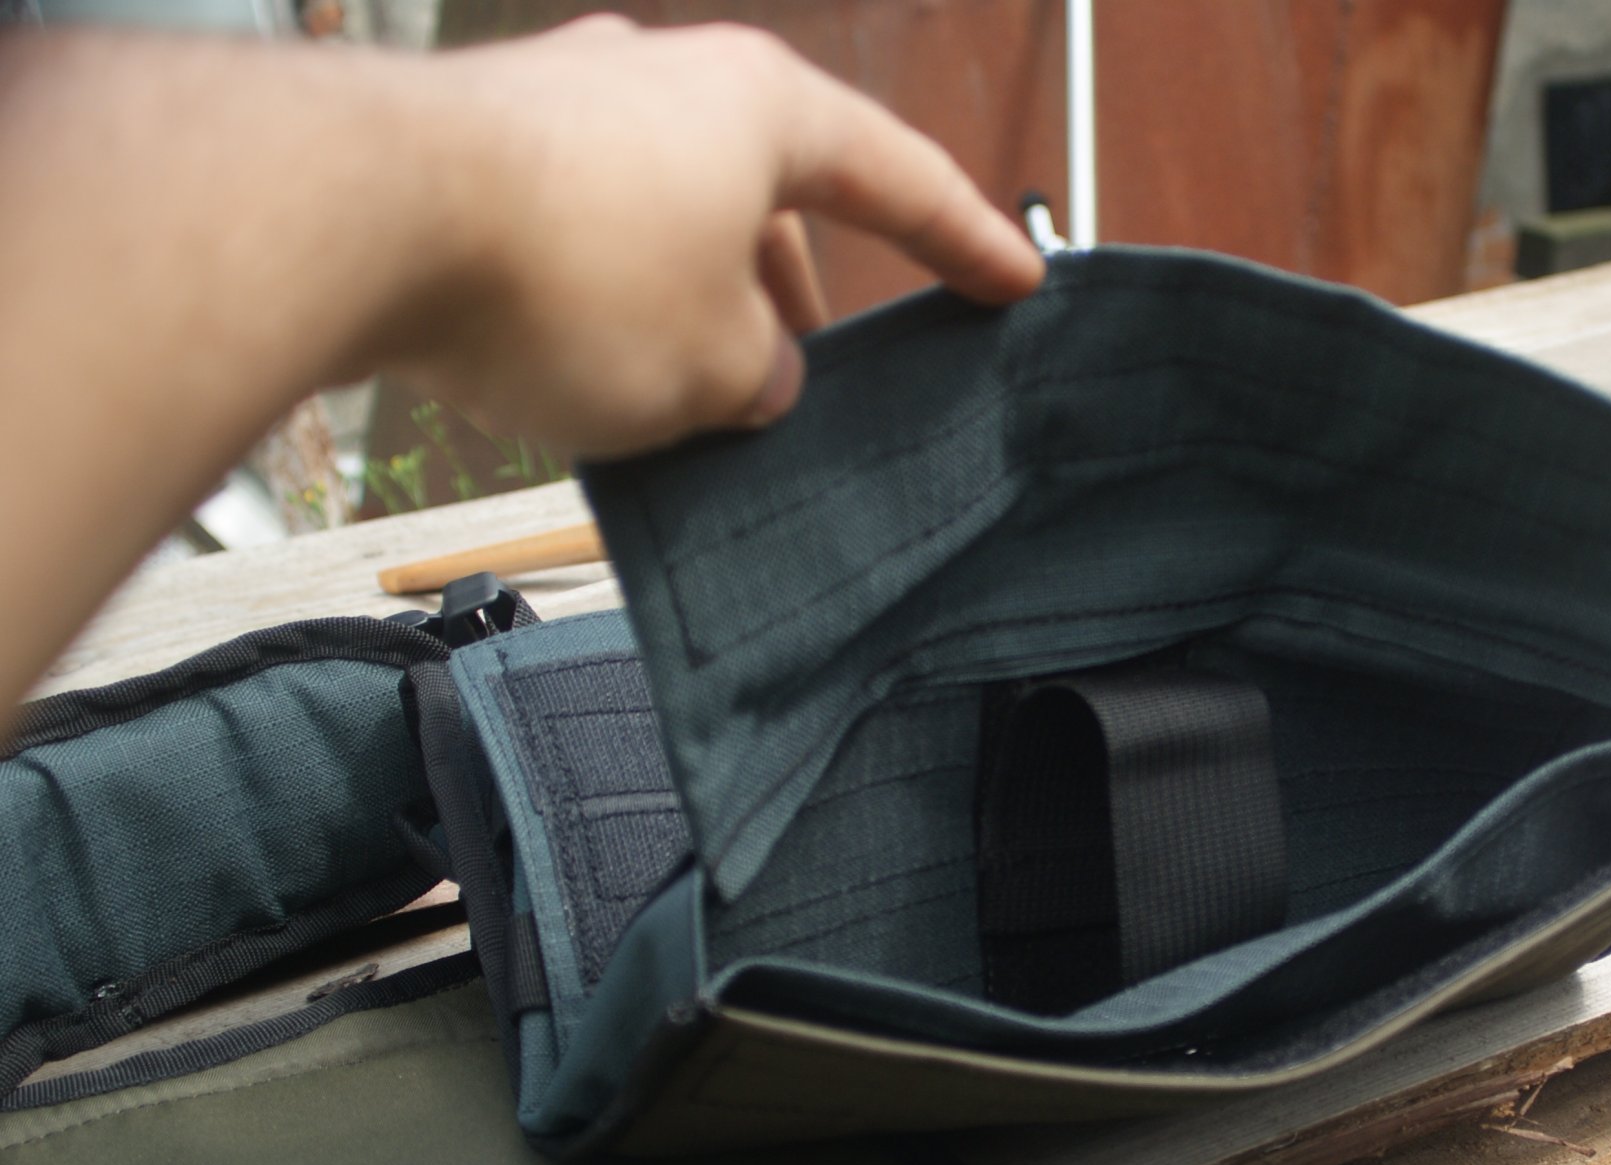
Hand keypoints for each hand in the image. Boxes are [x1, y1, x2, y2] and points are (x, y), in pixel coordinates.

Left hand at [376, 16, 1044, 454]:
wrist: (353, 217)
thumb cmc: (565, 276)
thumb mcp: (714, 368)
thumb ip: (761, 373)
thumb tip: (746, 369)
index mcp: (759, 105)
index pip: (897, 178)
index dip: (967, 242)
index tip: (1016, 281)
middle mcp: (662, 77)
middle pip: (769, 194)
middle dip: (791, 294)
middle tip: (808, 378)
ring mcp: (559, 99)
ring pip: (667, 215)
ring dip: (691, 304)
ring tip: (687, 402)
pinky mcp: (473, 145)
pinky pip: (577, 227)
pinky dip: (605, 297)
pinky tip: (586, 371)